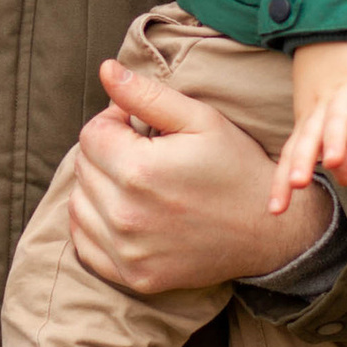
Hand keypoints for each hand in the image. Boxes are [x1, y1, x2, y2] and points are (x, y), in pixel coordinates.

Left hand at [66, 60, 331, 298]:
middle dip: (107, 152)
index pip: (92, 134)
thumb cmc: (236, 167)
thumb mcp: (201, 120)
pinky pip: (85, 243)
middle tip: (146, 152)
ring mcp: (126, 251)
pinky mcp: (131, 276)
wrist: (268, 232)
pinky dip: (96, 223)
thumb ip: (147, 95)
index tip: (141, 126)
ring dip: (98, 187)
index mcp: (139, 171)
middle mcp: (125, 215)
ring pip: (78, 204)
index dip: (115, 121)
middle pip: (82, 167)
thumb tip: (105, 70)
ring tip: (137, 181)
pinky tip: (127, 211)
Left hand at [273, 40, 346, 210]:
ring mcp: (345, 89)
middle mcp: (322, 109)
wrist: (336, 29)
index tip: (275, 210)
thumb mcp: (328, 120)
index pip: (293, 154)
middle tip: (298, 183)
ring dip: (336, 135)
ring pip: (339, 114)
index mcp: (309, 122)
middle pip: (311, 137)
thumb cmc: (331, 85)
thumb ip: (338, 152)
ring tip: (336, 158)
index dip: (283, 179)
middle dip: (304, 160)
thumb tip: (345, 181)